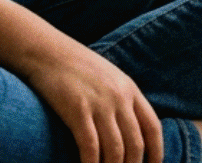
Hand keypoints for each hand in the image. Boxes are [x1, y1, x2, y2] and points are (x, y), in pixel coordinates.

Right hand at [21, 39, 163, 162]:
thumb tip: (127, 127)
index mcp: (129, 89)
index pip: (152, 127)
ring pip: (116, 150)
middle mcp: (119, 97)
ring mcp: (99, 104)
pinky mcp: (77, 110)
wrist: (45, 49)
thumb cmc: (73, 65)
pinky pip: (90, 147)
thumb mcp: (107, 76)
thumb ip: (120, 99)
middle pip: (135, 144)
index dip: (156, 152)